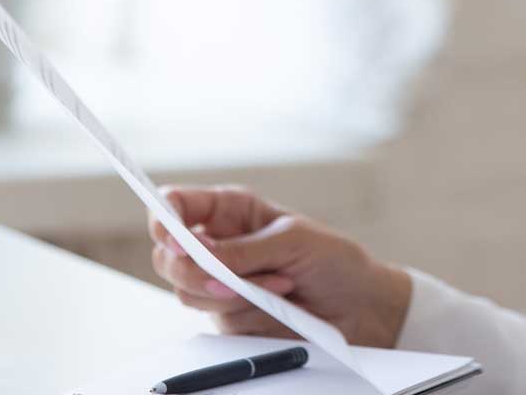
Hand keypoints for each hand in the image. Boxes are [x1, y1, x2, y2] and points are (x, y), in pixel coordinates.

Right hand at [149, 184, 412, 347]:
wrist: (361, 307)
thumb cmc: (334, 260)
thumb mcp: (293, 240)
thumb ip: (244, 249)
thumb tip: (199, 253)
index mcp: (231, 211)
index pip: (176, 206)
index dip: (164, 218)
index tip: (174, 236)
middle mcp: (219, 244)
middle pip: (169, 256)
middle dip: (191, 268)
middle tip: (225, 278)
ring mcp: (221, 283)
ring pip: (187, 291)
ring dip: (229, 293)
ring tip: (278, 285)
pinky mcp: (232, 316)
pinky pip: (216, 319)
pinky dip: (247, 311)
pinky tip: (279, 302)